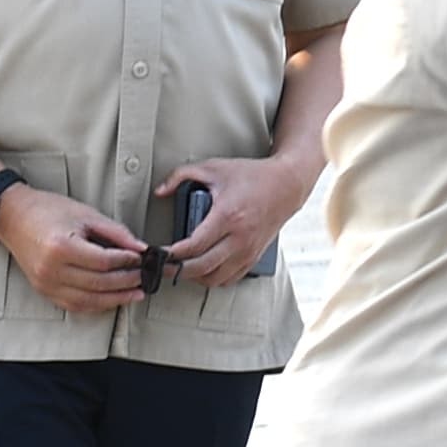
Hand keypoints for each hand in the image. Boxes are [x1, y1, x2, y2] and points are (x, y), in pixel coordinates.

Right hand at [0, 184, 146, 314]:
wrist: (13, 216)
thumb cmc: (47, 211)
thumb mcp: (86, 215)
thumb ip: (116, 233)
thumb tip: (141, 248)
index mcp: (61, 247)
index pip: (104, 262)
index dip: (128, 262)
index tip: (143, 258)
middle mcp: (50, 269)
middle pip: (99, 283)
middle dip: (127, 282)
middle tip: (147, 277)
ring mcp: (45, 283)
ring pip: (88, 300)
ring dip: (116, 299)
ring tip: (137, 293)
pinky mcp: (43, 290)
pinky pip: (74, 305)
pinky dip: (97, 304)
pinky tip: (114, 299)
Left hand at [159, 155, 313, 286]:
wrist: (287, 184)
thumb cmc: (253, 176)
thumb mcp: (213, 168)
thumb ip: (181, 175)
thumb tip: (159, 191)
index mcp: (228, 216)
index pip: (193, 246)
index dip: (171, 254)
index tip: (159, 252)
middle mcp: (240, 237)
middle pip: (201, 267)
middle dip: (176, 270)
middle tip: (162, 265)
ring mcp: (249, 249)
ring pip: (215, 278)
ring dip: (195, 277)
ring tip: (182, 267)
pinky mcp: (254, 255)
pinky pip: (231, 278)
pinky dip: (213, 278)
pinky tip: (204, 269)